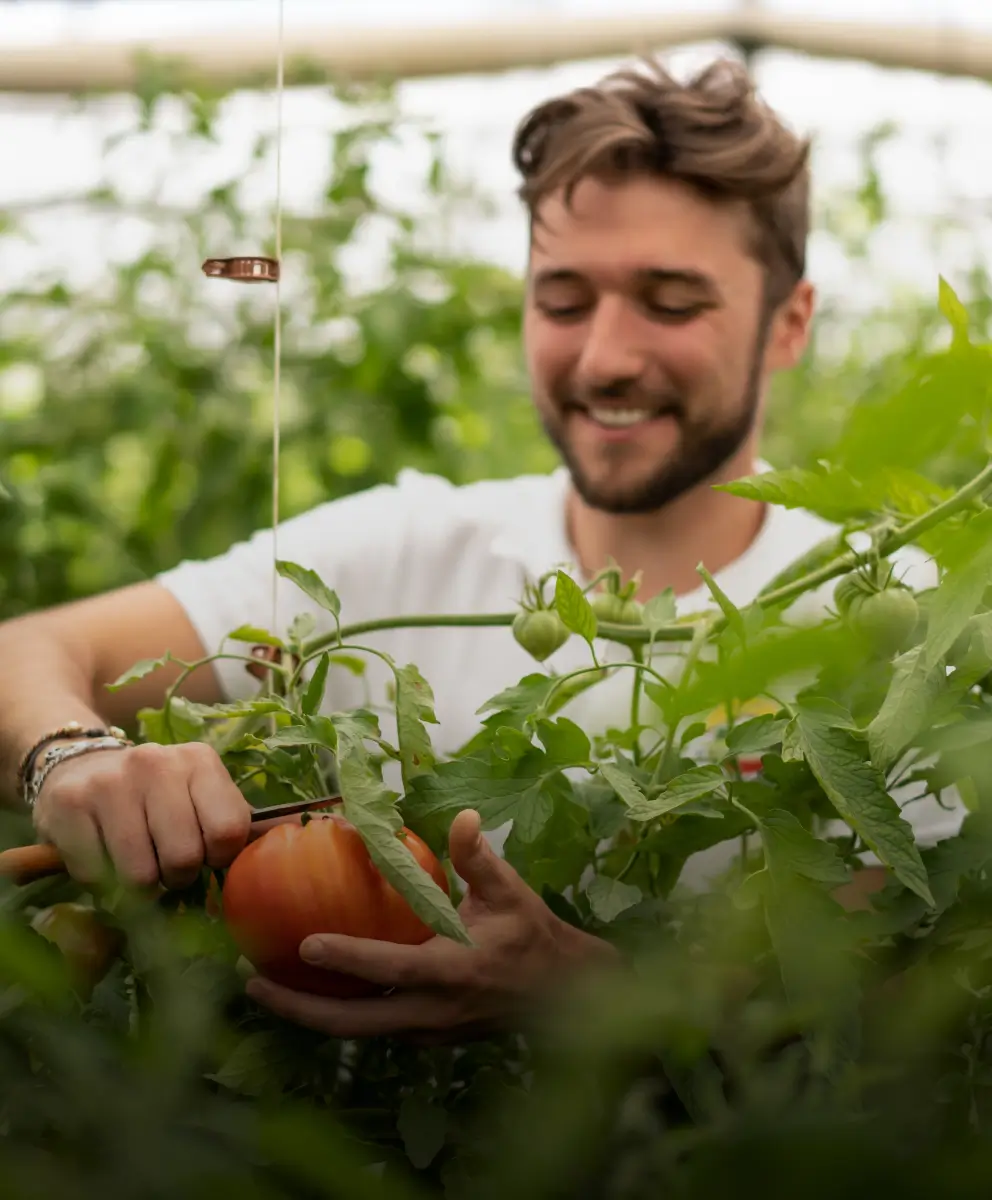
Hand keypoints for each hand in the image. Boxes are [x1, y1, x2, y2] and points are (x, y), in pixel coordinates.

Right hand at [32, 741, 252, 888]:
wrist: (81, 767)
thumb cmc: (154, 794)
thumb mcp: (201, 794)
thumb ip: (239, 821)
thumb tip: (295, 833)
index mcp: (198, 760)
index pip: (228, 831)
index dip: (218, 857)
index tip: (206, 854)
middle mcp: (156, 763)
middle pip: (184, 857)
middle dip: (178, 876)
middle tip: (167, 864)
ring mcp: (110, 782)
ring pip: (140, 875)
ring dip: (141, 885)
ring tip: (138, 862)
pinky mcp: (70, 805)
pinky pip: (96, 875)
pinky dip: (102, 881)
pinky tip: (104, 855)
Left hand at [244, 809, 621, 1040]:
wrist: (566, 998)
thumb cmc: (535, 939)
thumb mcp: (512, 894)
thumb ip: (480, 858)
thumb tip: (463, 816)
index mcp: (453, 972)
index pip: (388, 968)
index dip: (345, 958)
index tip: (303, 942)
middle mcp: (433, 1012)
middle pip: (352, 1022)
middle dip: (298, 1007)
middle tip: (252, 982)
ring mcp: (427, 1032)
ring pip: (357, 1032)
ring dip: (310, 1014)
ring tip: (266, 987)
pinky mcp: (426, 1038)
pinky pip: (372, 1028)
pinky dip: (338, 1014)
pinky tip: (313, 990)